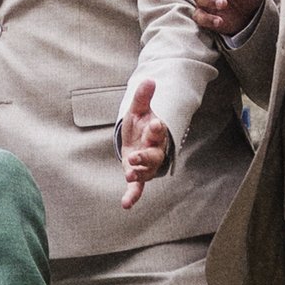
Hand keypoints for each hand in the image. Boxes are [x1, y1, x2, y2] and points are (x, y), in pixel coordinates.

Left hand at [117, 75, 172, 208]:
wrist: (138, 138)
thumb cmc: (140, 124)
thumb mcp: (138, 109)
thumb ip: (143, 97)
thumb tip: (148, 79)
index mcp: (155, 133)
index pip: (158, 131)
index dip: (156, 128)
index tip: (155, 123)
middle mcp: (153, 151)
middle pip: (154, 155)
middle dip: (146, 156)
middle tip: (137, 155)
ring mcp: (146, 165)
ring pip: (147, 171)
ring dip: (139, 173)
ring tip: (130, 175)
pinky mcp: (137, 174)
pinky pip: (138, 188)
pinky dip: (133, 196)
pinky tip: (126, 204)